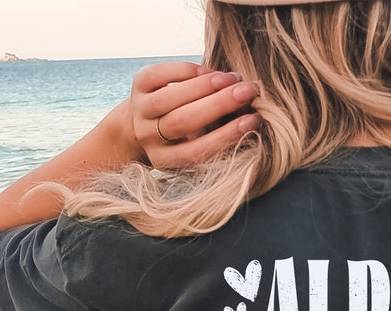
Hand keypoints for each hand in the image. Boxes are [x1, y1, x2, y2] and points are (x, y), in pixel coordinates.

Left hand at [125, 60, 260, 168]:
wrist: (141, 123)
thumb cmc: (181, 137)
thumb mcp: (194, 145)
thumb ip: (215, 136)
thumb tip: (250, 115)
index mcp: (165, 159)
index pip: (197, 151)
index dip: (225, 136)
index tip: (252, 121)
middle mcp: (149, 137)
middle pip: (183, 121)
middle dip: (218, 104)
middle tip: (247, 92)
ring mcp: (140, 111)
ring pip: (171, 97)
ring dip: (205, 85)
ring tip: (232, 79)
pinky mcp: (138, 85)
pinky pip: (162, 74)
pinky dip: (188, 70)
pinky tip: (209, 71)